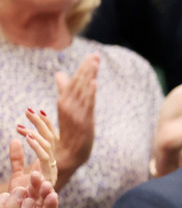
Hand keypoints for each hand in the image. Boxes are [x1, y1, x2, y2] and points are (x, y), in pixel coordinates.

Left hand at [12, 108, 59, 190]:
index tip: (36, 110)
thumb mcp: (19, 174)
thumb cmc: (22, 199)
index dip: (45, 125)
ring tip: (23, 124)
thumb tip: (14, 140)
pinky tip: (26, 138)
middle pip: (52, 141)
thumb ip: (17, 158)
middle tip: (29, 110)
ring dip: (37, 133)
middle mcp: (54, 168)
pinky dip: (37, 148)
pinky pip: (44, 161)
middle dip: (42, 124)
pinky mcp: (48, 180)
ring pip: (50, 148)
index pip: (51, 140)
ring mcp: (52, 174)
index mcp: (49, 165)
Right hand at [54, 53, 98, 178]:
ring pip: (83, 91)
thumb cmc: (68, 130)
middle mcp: (68, 104)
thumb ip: (64, 90)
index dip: (84, 68)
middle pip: (79, 83)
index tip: (93, 56)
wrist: (68, 153)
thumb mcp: (66, 108)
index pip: (75, 80)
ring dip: (89, 76)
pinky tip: (94, 83)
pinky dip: (89, 93)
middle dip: (87, 68)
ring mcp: (75, 113)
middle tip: (96, 55)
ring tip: (95, 63)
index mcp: (64, 100)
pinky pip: (87, 105)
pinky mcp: (83, 121)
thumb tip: (60, 74)